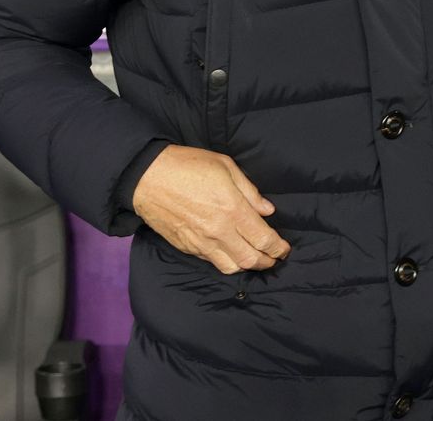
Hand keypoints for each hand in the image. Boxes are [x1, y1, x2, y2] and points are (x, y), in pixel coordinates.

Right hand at [131, 144, 291, 274]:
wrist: (147, 177)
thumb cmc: (188, 165)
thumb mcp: (226, 167)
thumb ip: (250, 191)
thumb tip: (267, 210)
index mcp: (232, 209)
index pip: (263, 239)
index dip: (278, 248)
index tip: (285, 248)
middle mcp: (218, 231)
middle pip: (250, 260)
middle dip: (267, 262)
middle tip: (275, 257)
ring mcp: (201, 242)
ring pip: (231, 267)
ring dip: (247, 266)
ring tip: (255, 258)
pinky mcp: (186, 247)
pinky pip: (211, 262)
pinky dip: (226, 261)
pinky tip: (230, 253)